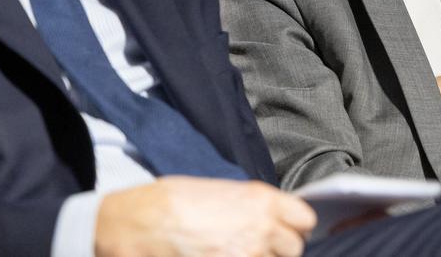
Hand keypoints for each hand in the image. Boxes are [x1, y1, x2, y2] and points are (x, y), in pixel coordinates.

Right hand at [95, 176, 316, 256]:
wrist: (135, 225)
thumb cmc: (168, 202)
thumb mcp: (216, 190)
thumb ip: (249, 205)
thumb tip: (265, 217)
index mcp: (260, 200)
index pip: (305, 219)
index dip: (294, 225)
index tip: (284, 228)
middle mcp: (260, 230)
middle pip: (294, 249)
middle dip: (278, 249)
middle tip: (255, 245)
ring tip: (233, 252)